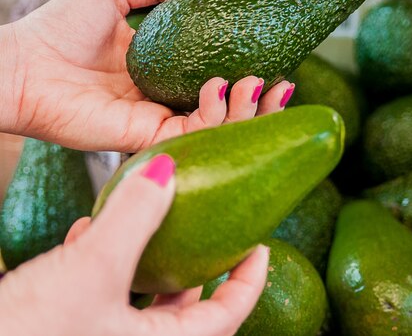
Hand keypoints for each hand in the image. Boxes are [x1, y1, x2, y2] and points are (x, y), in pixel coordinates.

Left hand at [0, 0, 293, 151]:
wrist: (20, 64)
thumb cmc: (58, 26)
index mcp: (164, 71)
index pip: (219, 79)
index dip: (250, 75)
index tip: (274, 61)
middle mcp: (166, 100)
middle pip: (227, 111)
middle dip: (260, 102)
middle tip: (281, 83)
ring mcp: (158, 122)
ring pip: (219, 129)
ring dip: (246, 109)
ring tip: (255, 83)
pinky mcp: (147, 139)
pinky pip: (194, 135)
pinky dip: (214, 116)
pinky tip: (218, 87)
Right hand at [0, 154, 268, 335]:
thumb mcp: (92, 268)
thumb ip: (133, 216)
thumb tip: (167, 169)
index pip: (229, 313)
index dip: (250, 277)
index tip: (260, 243)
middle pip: (187, 303)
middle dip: (194, 257)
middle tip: (206, 221)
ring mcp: (105, 335)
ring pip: (141, 294)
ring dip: (142, 254)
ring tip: (142, 218)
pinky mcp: (73, 328)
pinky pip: (103, 295)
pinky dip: (103, 263)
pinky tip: (87, 233)